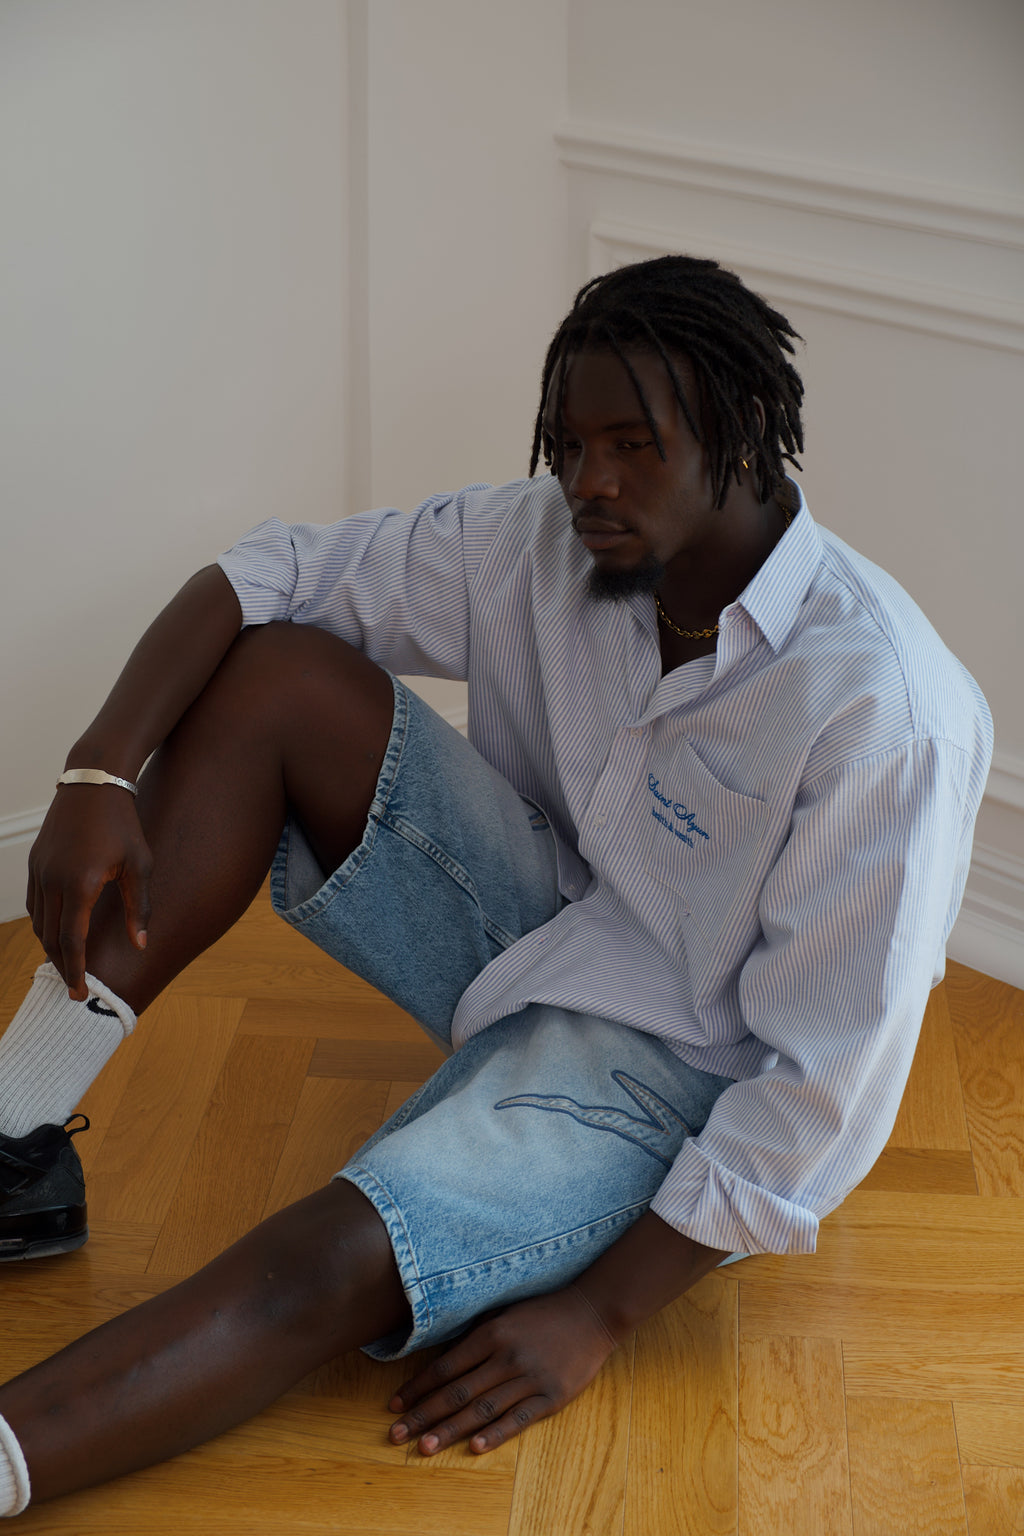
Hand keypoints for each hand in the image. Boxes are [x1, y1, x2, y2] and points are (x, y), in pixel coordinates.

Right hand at [27, 787, 151, 997]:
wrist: (94, 784)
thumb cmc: (123, 824)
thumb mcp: (139, 865)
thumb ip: (140, 908)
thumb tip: (140, 945)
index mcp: (80, 885)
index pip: (71, 941)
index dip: (75, 970)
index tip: (79, 992)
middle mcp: (52, 881)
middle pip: (50, 937)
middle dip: (61, 965)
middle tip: (73, 987)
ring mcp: (39, 870)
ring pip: (38, 922)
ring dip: (50, 946)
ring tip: (67, 962)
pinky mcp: (35, 862)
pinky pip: (33, 903)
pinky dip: (43, 923)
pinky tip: (57, 931)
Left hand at [387, 1285, 618, 1456]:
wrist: (592, 1312)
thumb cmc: (542, 1311)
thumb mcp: (504, 1312)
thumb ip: (475, 1336)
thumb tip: (441, 1361)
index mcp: (492, 1333)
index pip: (445, 1367)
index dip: (418, 1388)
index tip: (395, 1405)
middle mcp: (507, 1356)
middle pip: (457, 1392)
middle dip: (423, 1415)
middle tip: (396, 1435)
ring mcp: (530, 1377)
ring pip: (482, 1409)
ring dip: (450, 1430)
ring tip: (424, 1448)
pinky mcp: (552, 1396)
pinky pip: (519, 1418)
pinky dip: (496, 1434)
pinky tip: (475, 1447)